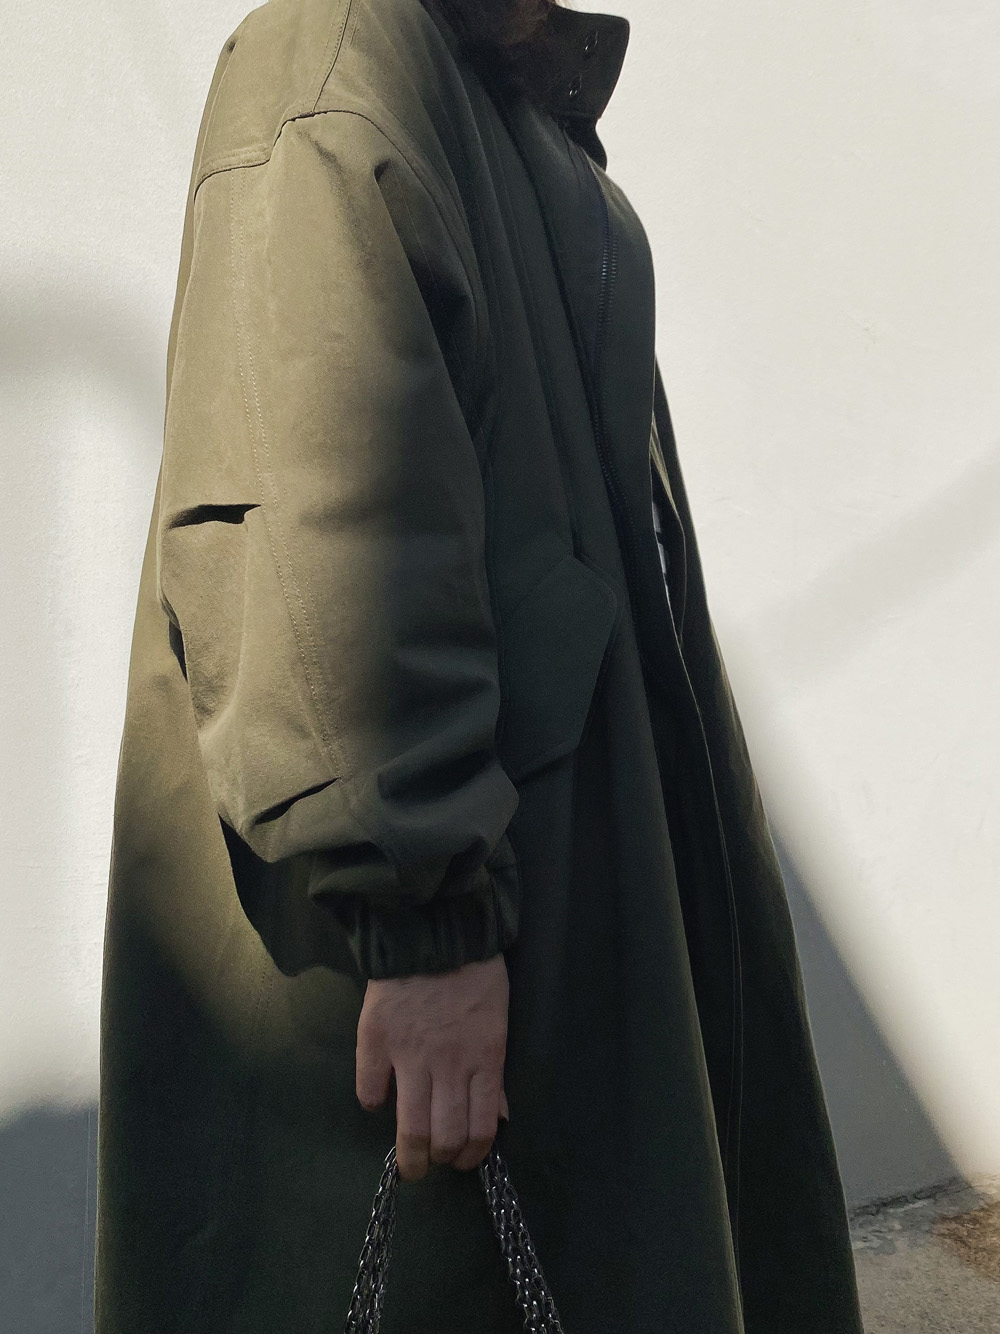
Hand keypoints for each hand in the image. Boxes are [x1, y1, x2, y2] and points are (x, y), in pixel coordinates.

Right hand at [356, 952, 510, 1181]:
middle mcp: (448, 1065)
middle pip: (444, 1137)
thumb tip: (498, 1117)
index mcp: (484, 1059)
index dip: (472, 1156)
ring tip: (408, 1161)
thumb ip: (493, 1072)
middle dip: (439, 1162)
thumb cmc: (474, 974)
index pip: (481, 1128)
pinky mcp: (376, 1040)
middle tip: (432, 1165)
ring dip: (409, 1155)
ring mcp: (409, 1055)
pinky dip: (374, 1103)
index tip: (463, 1161)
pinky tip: (380, 1098)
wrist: (435, 931)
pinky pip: (369, 1092)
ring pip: (410, 1127)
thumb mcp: (497, 1022)